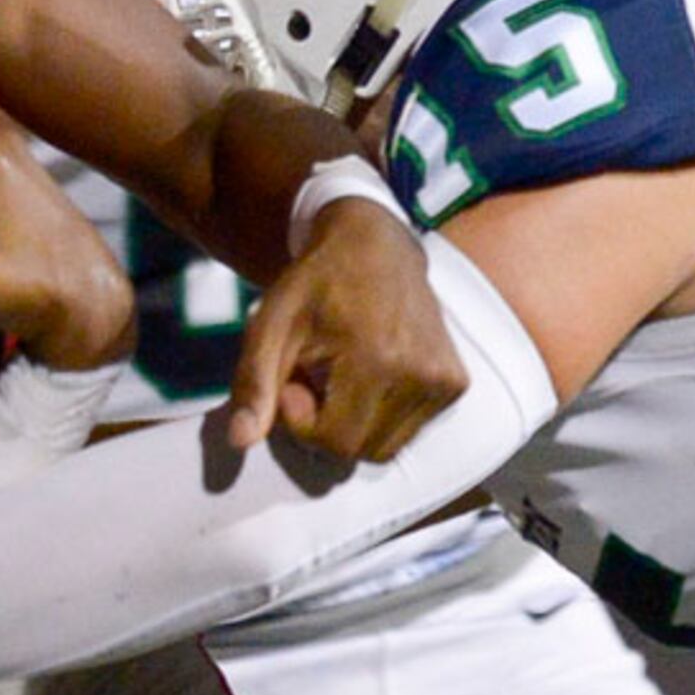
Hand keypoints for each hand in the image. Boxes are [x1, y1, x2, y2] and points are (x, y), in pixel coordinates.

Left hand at [229, 199, 468, 459]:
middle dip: (326, 425)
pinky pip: (409, 429)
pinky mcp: (456, 382)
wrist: (374, 244)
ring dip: (353, 423)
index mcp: (380, 359)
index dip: (302, 422)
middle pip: (360, 450)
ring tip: (341, 374)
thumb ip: (254, 384)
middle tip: (315, 376)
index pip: (335, 441)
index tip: (292, 379)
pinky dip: (381, 415)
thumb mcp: (271, 326)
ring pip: (385, 446)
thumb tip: (238, 442)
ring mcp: (446, 380)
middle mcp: (423, 374)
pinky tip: (370, 373)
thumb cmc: (314, 284)